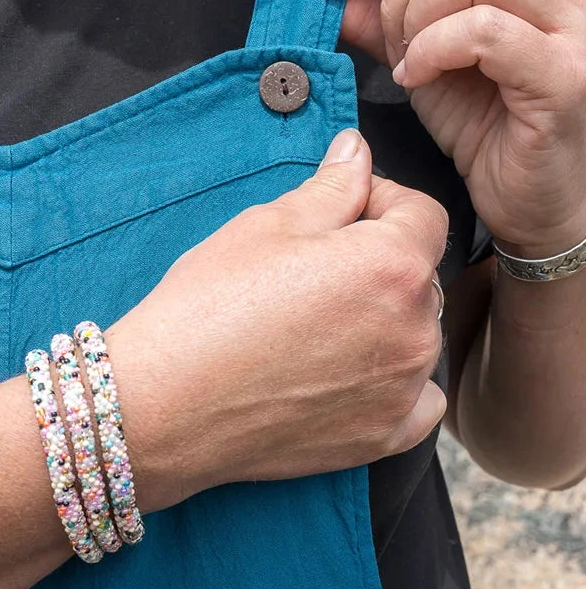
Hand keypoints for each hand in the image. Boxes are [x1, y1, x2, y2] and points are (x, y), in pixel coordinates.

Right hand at [106, 129, 447, 512]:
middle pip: (418, 277)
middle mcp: (414, 329)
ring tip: (316, 327)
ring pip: (414, 336)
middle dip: (379, 263)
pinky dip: (393, 385)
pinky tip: (348, 376)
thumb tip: (357, 152)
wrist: (166, 402)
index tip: (343, 212)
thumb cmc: (208, 307)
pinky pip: (416, 402)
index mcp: (391, 264)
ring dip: (384, 322)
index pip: (422, 215)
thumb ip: (332, 186)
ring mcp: (400, 389)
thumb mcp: (266, 226)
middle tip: (314, 273)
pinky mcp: (382, 437)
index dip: (382, 202)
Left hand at [313, 0, 585, 256]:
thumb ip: (385, 26)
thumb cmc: (488, 134)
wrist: (532, 203)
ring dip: (419, 17)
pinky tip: (419, 79)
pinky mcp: (563, 73)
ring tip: (410, 65)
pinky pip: (485, 30)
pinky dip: (435, 49)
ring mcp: (569, 26)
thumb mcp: (424, 68)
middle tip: (392, 49)